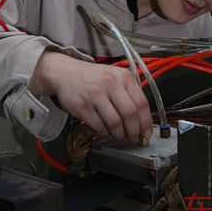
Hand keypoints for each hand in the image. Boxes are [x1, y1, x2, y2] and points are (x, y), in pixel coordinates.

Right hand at [31, 51, 152, 141]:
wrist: (65, 73)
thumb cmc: (93, 78)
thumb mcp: (115, 77)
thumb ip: (129, 94)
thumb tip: (142, 120)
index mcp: (123, 77)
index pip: (142, 103)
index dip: (146, 121)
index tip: (146, 132)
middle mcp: (110, 84)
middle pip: (130, 114)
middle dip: (134, 131)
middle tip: (134, 137)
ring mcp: (95, 95)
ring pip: (115, 123)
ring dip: (119, 134)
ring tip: (120, 136)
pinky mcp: (82, 106)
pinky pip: (98, 126)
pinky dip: (104, 133)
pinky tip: (105, 130)